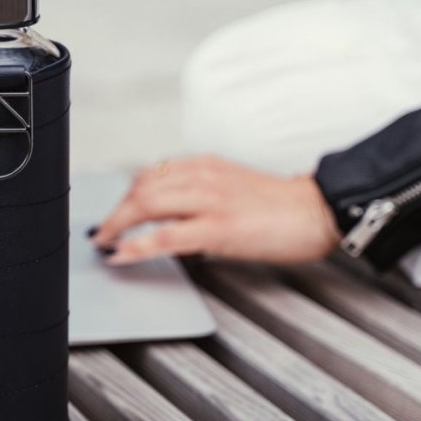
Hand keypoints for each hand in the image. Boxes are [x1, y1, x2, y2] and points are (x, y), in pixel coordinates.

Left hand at [91, 155, 340, 265]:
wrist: (318, 211)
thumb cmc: (280, 206)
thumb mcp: (233, 188)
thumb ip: (201, 195)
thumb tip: (171, 219)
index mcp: (206, 165)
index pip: (151, 174)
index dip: (125, 195)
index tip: (114, 212)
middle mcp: (203, 177)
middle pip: (140, 188)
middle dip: (115, 212)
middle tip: (102, 232)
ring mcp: (209, 201)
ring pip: (145, 206)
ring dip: (117, 225)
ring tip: (105, 242)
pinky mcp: (217, 228)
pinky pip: (164, 236)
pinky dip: (135, 246)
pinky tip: (120, 254)